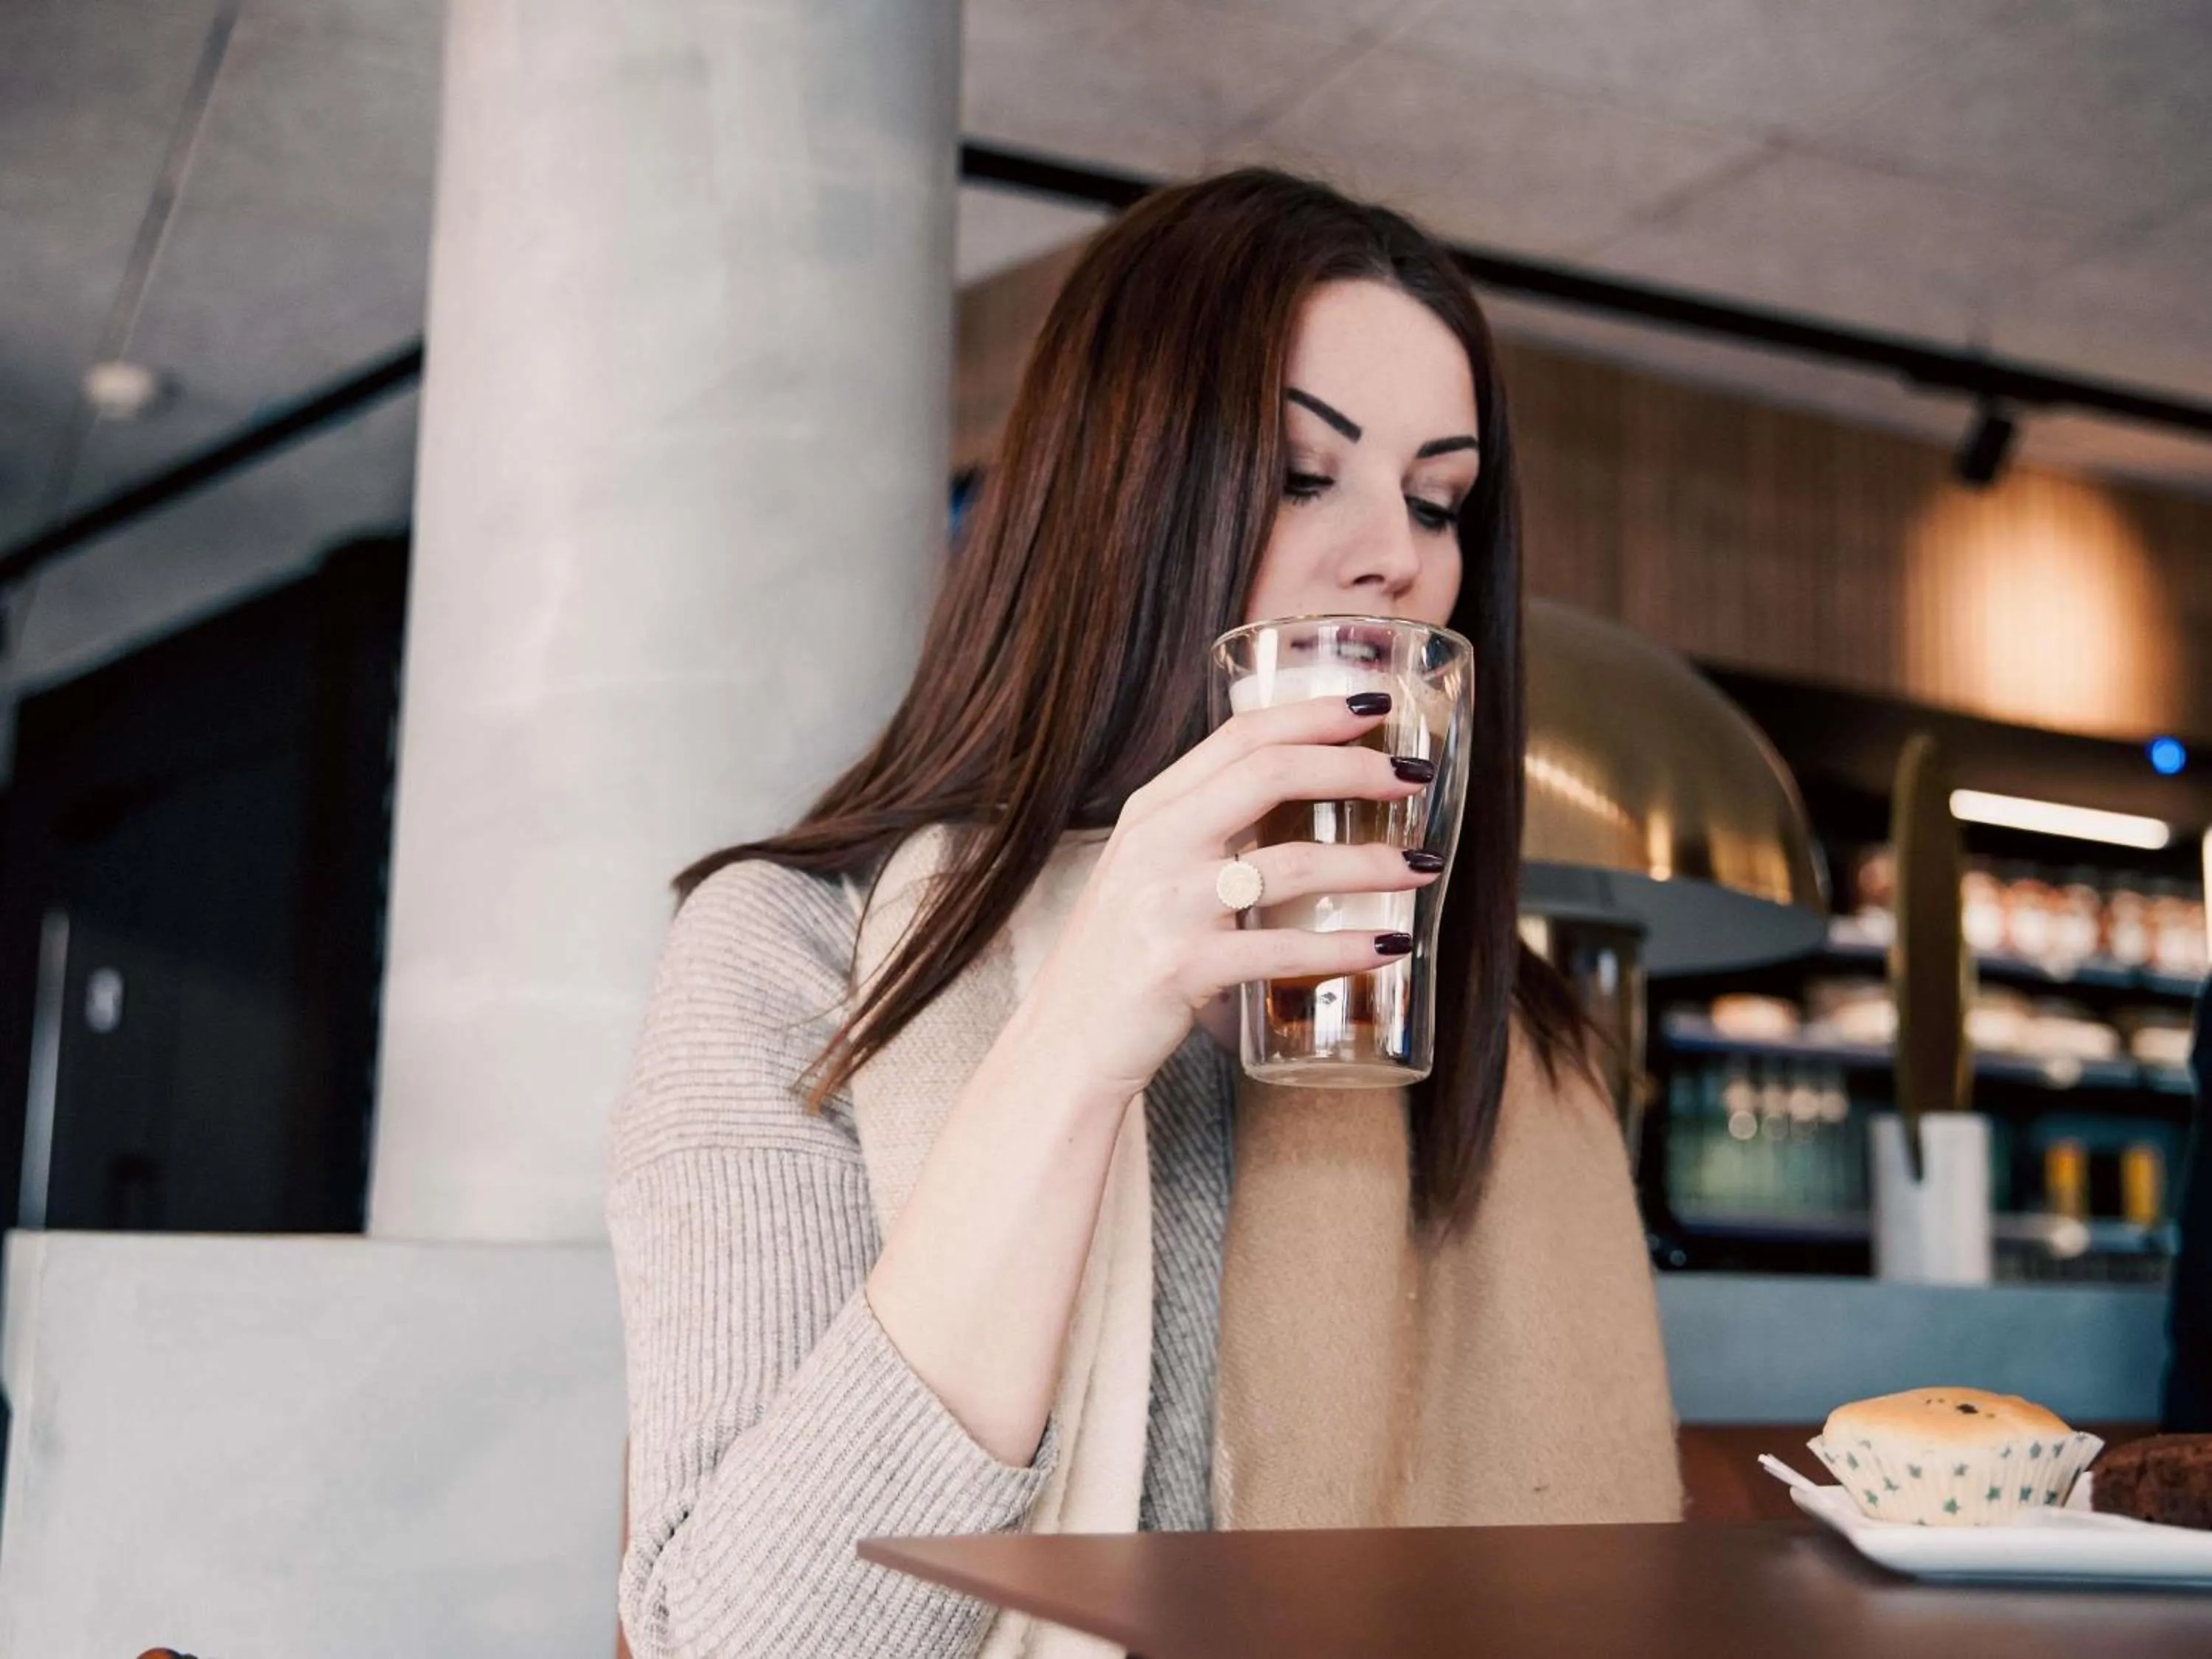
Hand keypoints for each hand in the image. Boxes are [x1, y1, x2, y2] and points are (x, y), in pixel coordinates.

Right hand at [1011, 693, 1441, 1105]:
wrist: (1066, 1041)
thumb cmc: (1123, 956)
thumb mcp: (1152, 871)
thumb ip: (1209, 831)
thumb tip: (1303, 794)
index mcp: (1153, 810)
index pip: (1240, 735)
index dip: (1313, 712)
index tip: (1375, 706)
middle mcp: (1156, 844)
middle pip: (1267, 773)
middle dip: (1353, 767)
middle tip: (1415, 775)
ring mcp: (1166, 906)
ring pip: (1288, 864)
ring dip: (1368, 864)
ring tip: (1423, 868)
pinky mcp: (1180, 968)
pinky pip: (1280, 951)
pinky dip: (1343, 947)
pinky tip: (1387, 946)